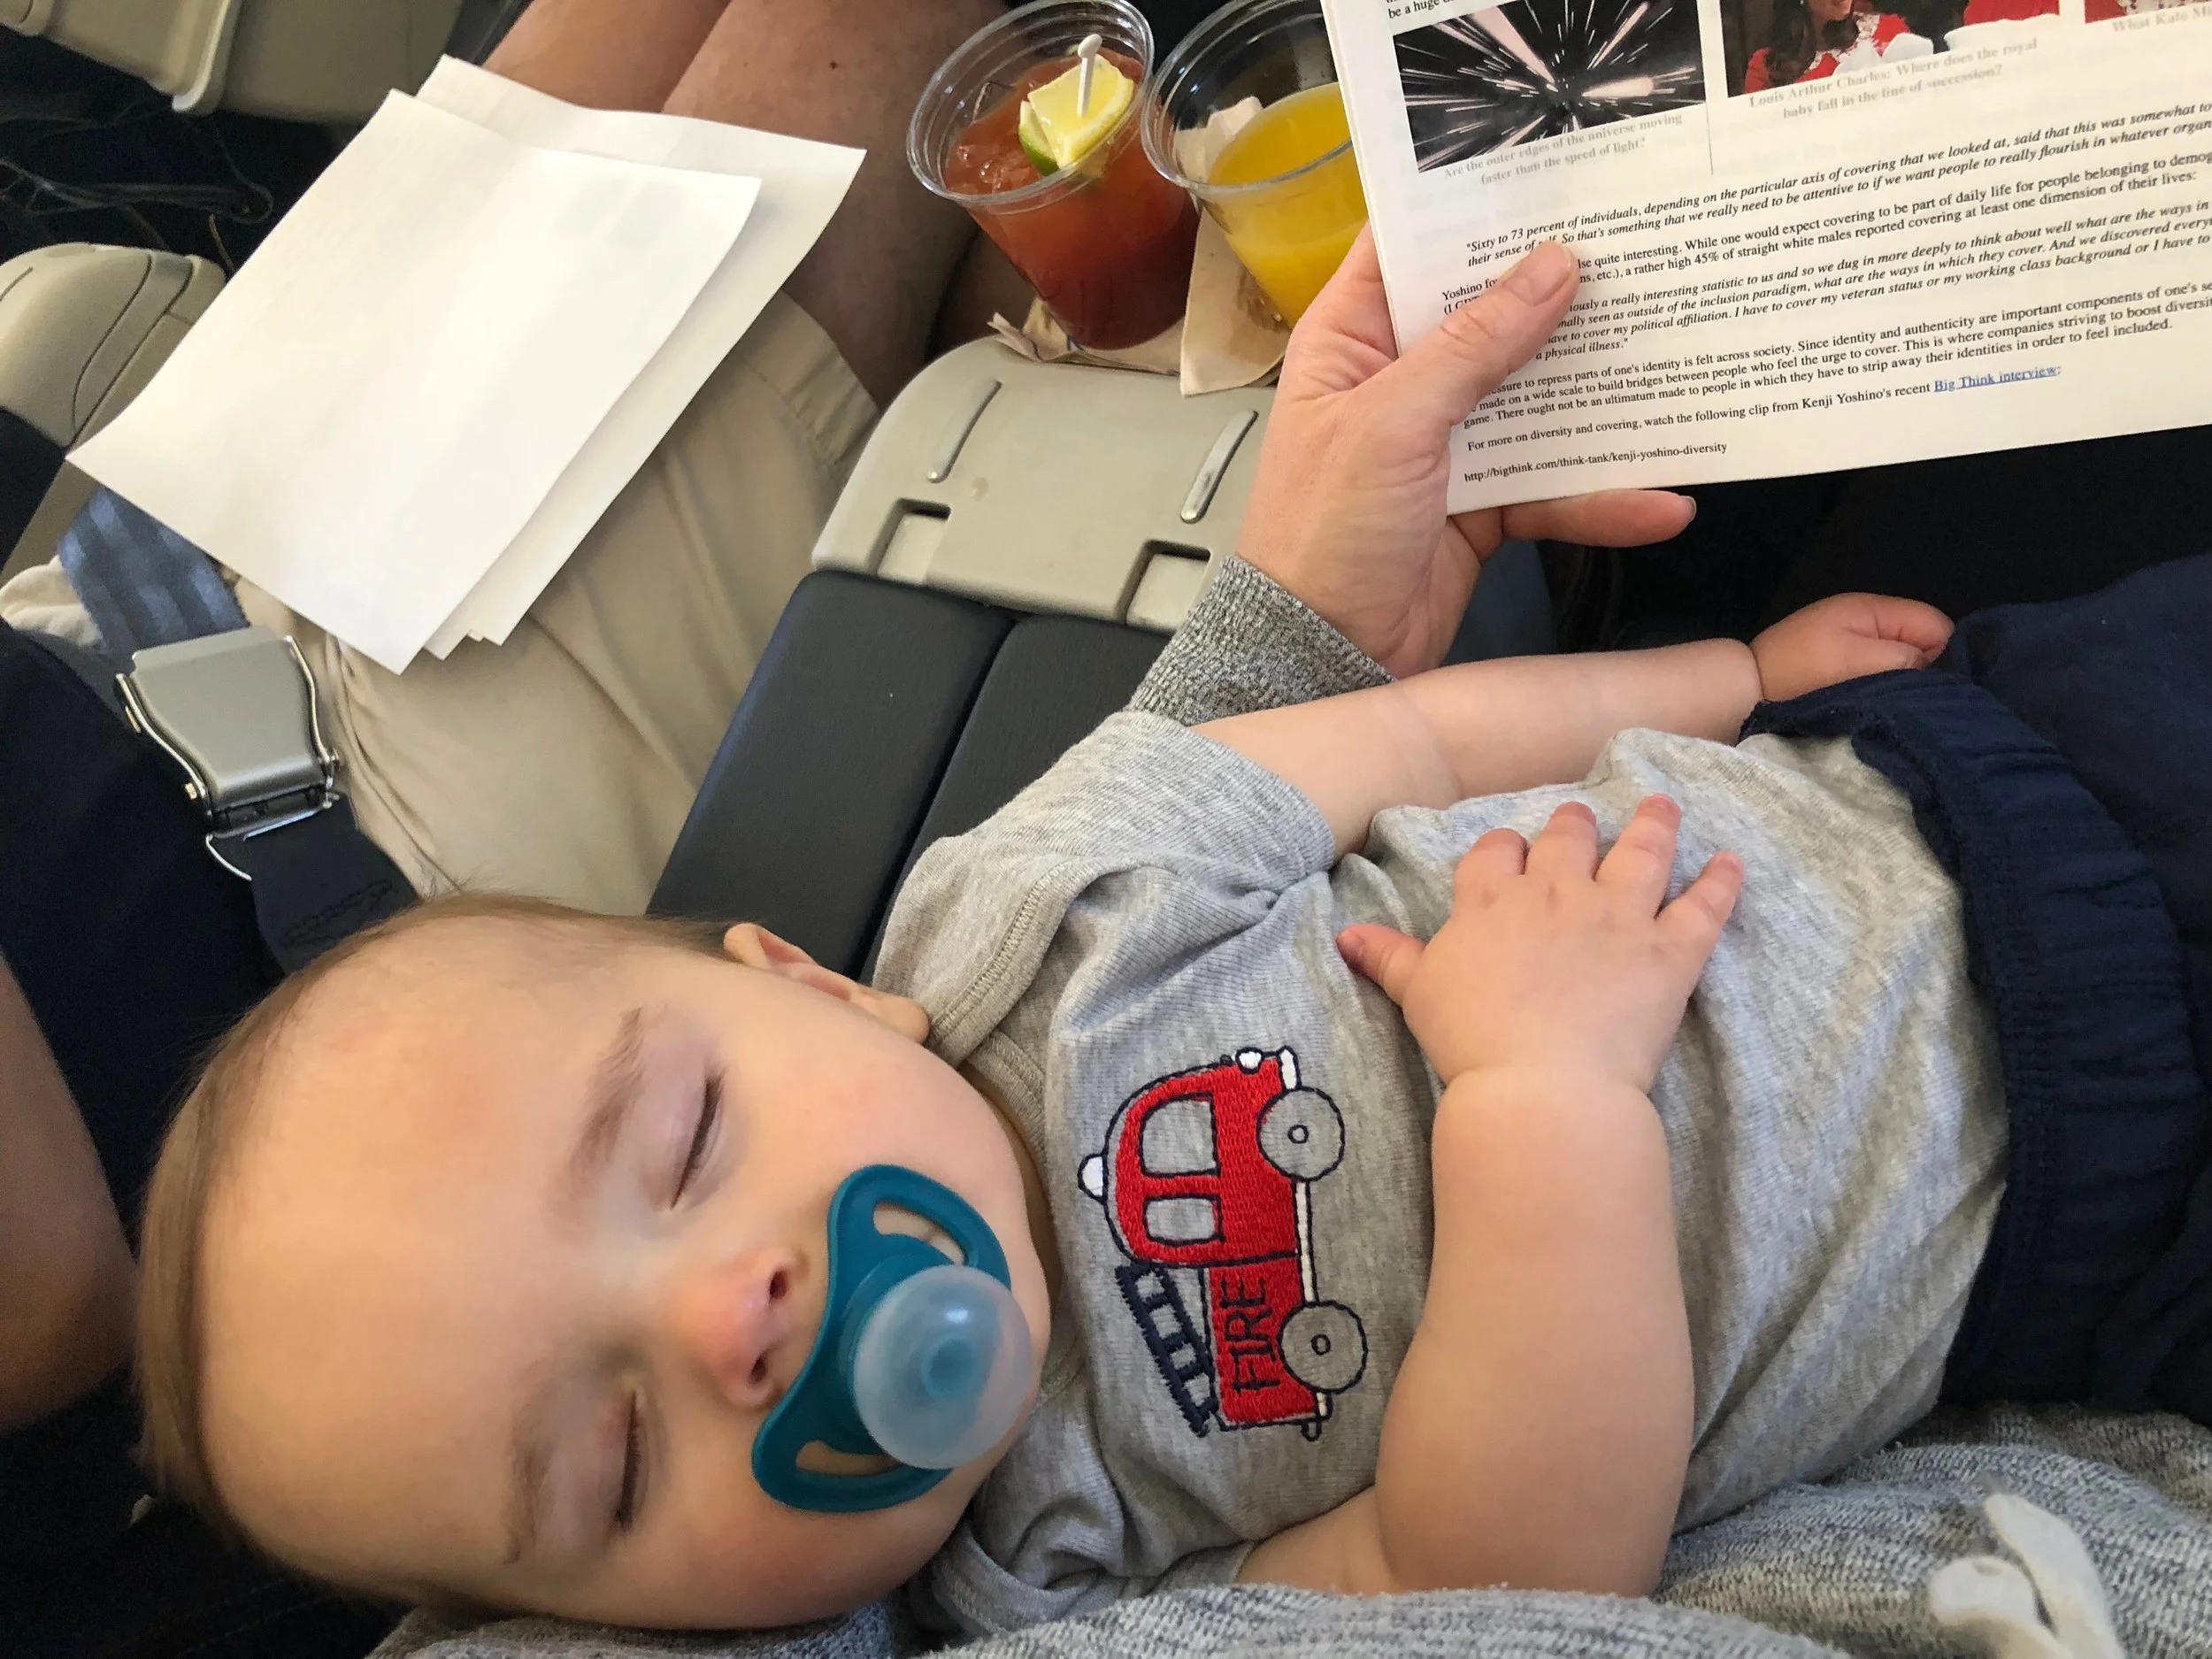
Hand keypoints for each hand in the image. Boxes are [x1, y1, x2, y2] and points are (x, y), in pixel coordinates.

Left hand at [1236, 229, 1697, 679]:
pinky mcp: (1483, 507)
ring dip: (1603, 397)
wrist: (1319, 657)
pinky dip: (1604, 498)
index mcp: (1352, 338)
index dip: (1476, 206)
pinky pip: (1555, 488)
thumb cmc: (1321, 534)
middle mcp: (1401, 380)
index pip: (1413, 246)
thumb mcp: (1392, 423)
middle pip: (1493, 316)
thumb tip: (1553, 267)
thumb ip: (1473, 345)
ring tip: (1682, 366)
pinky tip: (1662, 500)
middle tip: (1649, 252)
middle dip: (1567, 296)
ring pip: (1538, 400)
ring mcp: (1446, 444)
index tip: (1556, 169)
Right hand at [1337, 798, 1740, 1091]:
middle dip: (1575, 826)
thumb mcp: (1418, 994)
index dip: (1506, 850)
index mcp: (1494, 900)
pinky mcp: (1671, 951)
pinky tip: (1733, 862)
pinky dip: (1722, 883)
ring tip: (1663, 807)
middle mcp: (1558, 892)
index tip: (1511, 852)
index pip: (1498, 853)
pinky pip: (1704, 907)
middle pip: (1569, 839)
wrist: (1538, 1085)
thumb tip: (1346, 935)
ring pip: (1642, 854)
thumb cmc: (1469, 1041)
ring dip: (1654, 827)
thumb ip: (1389, 957)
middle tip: (1583, 818)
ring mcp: (1619, 916)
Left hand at [1750, 593, 1952, 703]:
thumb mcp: (1855, 660)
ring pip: (1902, 662)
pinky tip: (1875, 705)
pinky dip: (1881, 688)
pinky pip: (1879, 674)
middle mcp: (1868, 622)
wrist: (1743, 689)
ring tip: (1893, 705)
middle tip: (1913, 701)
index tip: (1933, 688)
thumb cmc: (1799, 671)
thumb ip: (1902, 658)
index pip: (1937, 626)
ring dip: (1901, 683)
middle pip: (1922, 644)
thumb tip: (1936, 669)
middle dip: (1924, 670)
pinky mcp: (1843, 666)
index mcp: (1874, 610)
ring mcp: (1855, 643)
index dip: (1944, 657)